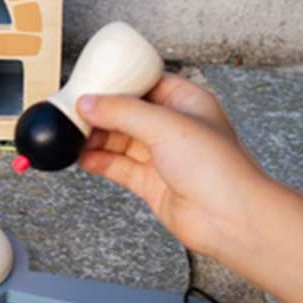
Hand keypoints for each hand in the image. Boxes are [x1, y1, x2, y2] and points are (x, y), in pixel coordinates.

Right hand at [76, 75, 267, 256]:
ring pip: (121, 141)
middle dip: (101, 112)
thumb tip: (89, 103)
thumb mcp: (165, 125)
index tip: (91, 82)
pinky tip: (83, 157)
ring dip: (96, 138)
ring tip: (71, 134)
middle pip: (128, 113)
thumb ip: (122, 112)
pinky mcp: (153, 183)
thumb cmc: (218, 168)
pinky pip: (119, 167)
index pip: (146, 84)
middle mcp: (175, 128)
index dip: (119, 82)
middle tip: (73, 110)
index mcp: (187, 102)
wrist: (231, 219)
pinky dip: (100, 161)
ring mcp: (163, 157)